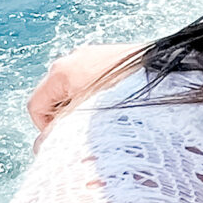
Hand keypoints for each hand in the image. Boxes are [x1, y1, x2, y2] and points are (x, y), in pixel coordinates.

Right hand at [26, 43, 140, 141]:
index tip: (66, 141)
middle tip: (88, 132)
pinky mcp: (113, 57)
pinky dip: (100, 97)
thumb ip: (59, 134)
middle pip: (55, 98)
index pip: (36, 106)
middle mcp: (73, 58)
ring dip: (85, 108)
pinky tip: (119, 106)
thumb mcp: (85, 121)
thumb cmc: (124, 99)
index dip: (47, 129)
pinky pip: (95, 82)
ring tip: (108, 118)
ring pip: (76, 91)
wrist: (166, 75)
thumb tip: (41, 147)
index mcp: (61, 71)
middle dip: (67, 118)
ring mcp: (93, 55)